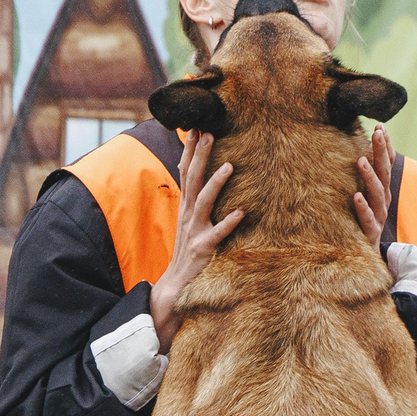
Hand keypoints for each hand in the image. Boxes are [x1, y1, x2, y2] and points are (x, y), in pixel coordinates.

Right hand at [149, 132, 239, 350]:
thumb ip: (194, 202)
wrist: (174, 288)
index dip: (188, 150)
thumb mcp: (189, 224)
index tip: (194, 126)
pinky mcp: (204, 250)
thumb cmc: (187, 254)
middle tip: (208, 131)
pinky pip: (218, 234)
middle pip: (193, 179)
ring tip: (230, 165)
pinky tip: (242, 212)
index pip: (186, 172)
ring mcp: (195, 232)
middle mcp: (188, 215)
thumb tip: (198, 179)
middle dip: (199, 155)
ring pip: (204, 202)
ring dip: (216, 183)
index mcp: (185, 207)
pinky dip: (229, 223)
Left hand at [352, 123, 394, 247]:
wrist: (365, 257)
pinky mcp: (370, 233)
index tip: (380, 126)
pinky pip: (367, 219)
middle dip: (382, 152)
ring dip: (370, 176)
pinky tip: (355, 197)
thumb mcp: (366, 197)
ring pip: (377, 194)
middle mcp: (384, 201)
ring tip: (361, 160)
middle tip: (377, 133)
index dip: (386, 146)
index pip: (387, 164)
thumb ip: (365, 177)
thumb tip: (357, 150)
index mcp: (383, 190)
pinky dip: (362, 208)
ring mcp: (378, 217)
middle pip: (385, 173)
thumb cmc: (364, 222)